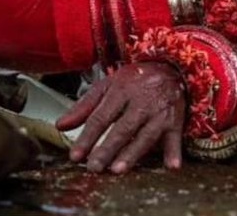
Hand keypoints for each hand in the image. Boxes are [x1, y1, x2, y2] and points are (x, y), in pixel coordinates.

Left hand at [56, 62, 184, 173]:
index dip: (87, 136)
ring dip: (133, 152)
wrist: (170, 67)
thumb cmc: (135, 80)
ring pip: (146, 134)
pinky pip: (175, 137)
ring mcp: (160, 111)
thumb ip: (84, 106)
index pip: (101, 116)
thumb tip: (61, 125)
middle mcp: (141, 101)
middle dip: (108, 148)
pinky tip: (172, 165)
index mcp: (122, 90)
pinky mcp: (175, 120)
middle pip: (123, 127)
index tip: (75, 155)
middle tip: (94, 167)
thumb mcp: (108, 86)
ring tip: (118, 169)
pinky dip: (174, 151)